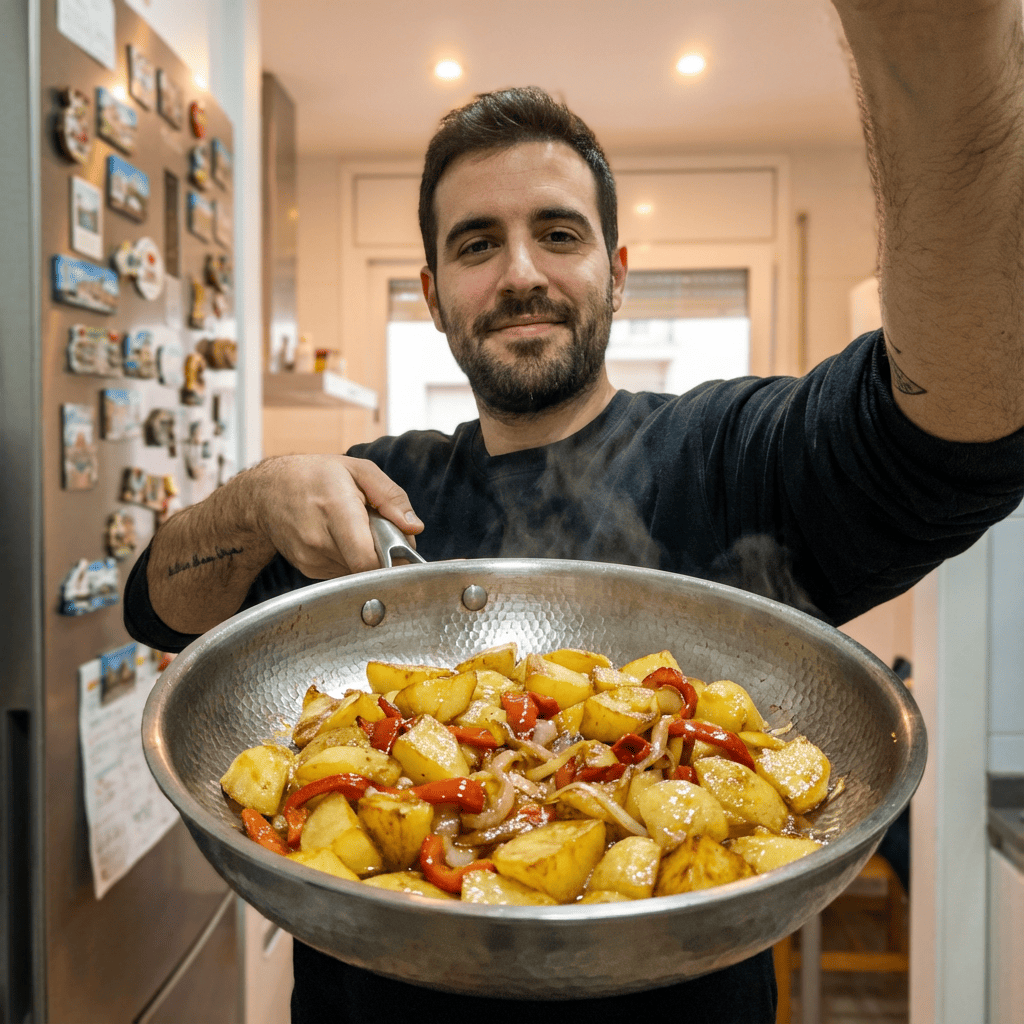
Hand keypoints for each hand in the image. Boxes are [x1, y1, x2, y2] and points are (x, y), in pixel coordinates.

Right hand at [251, 455, 422, 578]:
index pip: (367, 558)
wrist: (265, 492)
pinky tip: (341, 538)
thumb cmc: (315, 475)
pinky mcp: (307, 569)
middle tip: (382, 532)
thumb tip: (414, 528)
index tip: (402, 550)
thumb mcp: (358, 470)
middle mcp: (318, 538)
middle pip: (367, 565)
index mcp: (335, 508)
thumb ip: (391, 497)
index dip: (392, 560)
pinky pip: (343, 572)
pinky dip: (351, 558)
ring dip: (367, 555)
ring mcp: (310, 558)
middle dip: (383, 553)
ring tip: (356, 530)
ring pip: (357, 571)